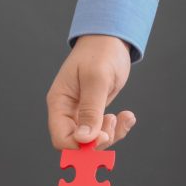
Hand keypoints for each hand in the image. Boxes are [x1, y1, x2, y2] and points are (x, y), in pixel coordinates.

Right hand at [46, 34, 134, 149]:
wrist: (110, 39)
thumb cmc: (100, 52)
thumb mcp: (96, 79)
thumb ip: (91, 111)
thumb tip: (84, 139)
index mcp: (59, 103)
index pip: (61, 138)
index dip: (80, 146)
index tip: (101, 137)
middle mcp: (67, 112)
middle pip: (77, 144)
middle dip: (98, 141)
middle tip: (113, 123)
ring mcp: (80, 114)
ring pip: (92, 141)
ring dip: (111, 134)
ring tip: (123, 117)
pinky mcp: (94, 114)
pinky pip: (103, 131)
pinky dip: (118, 128)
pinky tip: (127, 116)